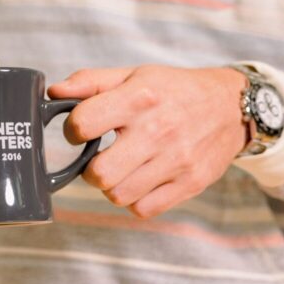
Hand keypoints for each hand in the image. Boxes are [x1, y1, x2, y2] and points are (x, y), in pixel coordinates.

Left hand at [47, 65, 248, 218]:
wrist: (230, 106)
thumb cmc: (173, 90)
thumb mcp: (134, 74)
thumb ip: (90, 81)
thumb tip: (53, 93)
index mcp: (139, 98)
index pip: (83, 124)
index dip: (72, 130)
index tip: (80, 131)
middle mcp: (157, 131)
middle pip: (99, 174)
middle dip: (90, 169)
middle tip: (99, 158)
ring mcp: (176, 161)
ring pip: (119, 195)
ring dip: (112, 186)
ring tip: (122, 168)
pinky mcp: (190, 184)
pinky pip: (143, 209)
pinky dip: (135, 200)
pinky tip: (140, 180)